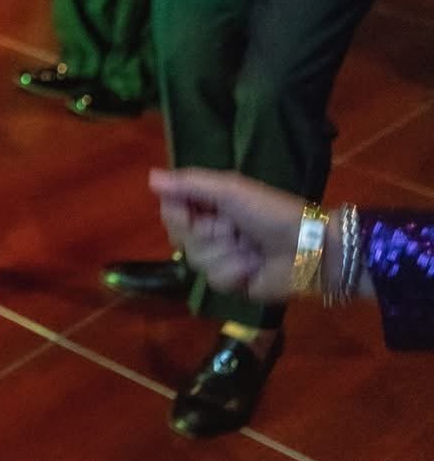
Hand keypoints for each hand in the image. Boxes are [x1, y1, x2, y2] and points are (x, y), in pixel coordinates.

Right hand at [149, 169, 305, 301]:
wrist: (310, 248)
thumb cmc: (271, 212)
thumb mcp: (230, 190)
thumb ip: (190, 184)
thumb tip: (150, 177)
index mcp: (208, 206)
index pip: (170, 210)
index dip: (178, 213)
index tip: (192, 211)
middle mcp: (209, 231)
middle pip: (179, 237)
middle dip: (207, 233)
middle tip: (233, 228)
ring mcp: (220, 259)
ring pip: (196, 260)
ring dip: (226, 253)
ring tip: (250, 248)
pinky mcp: (233, 283)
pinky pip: (215, 280)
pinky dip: (237, 271)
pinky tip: (254, 266)